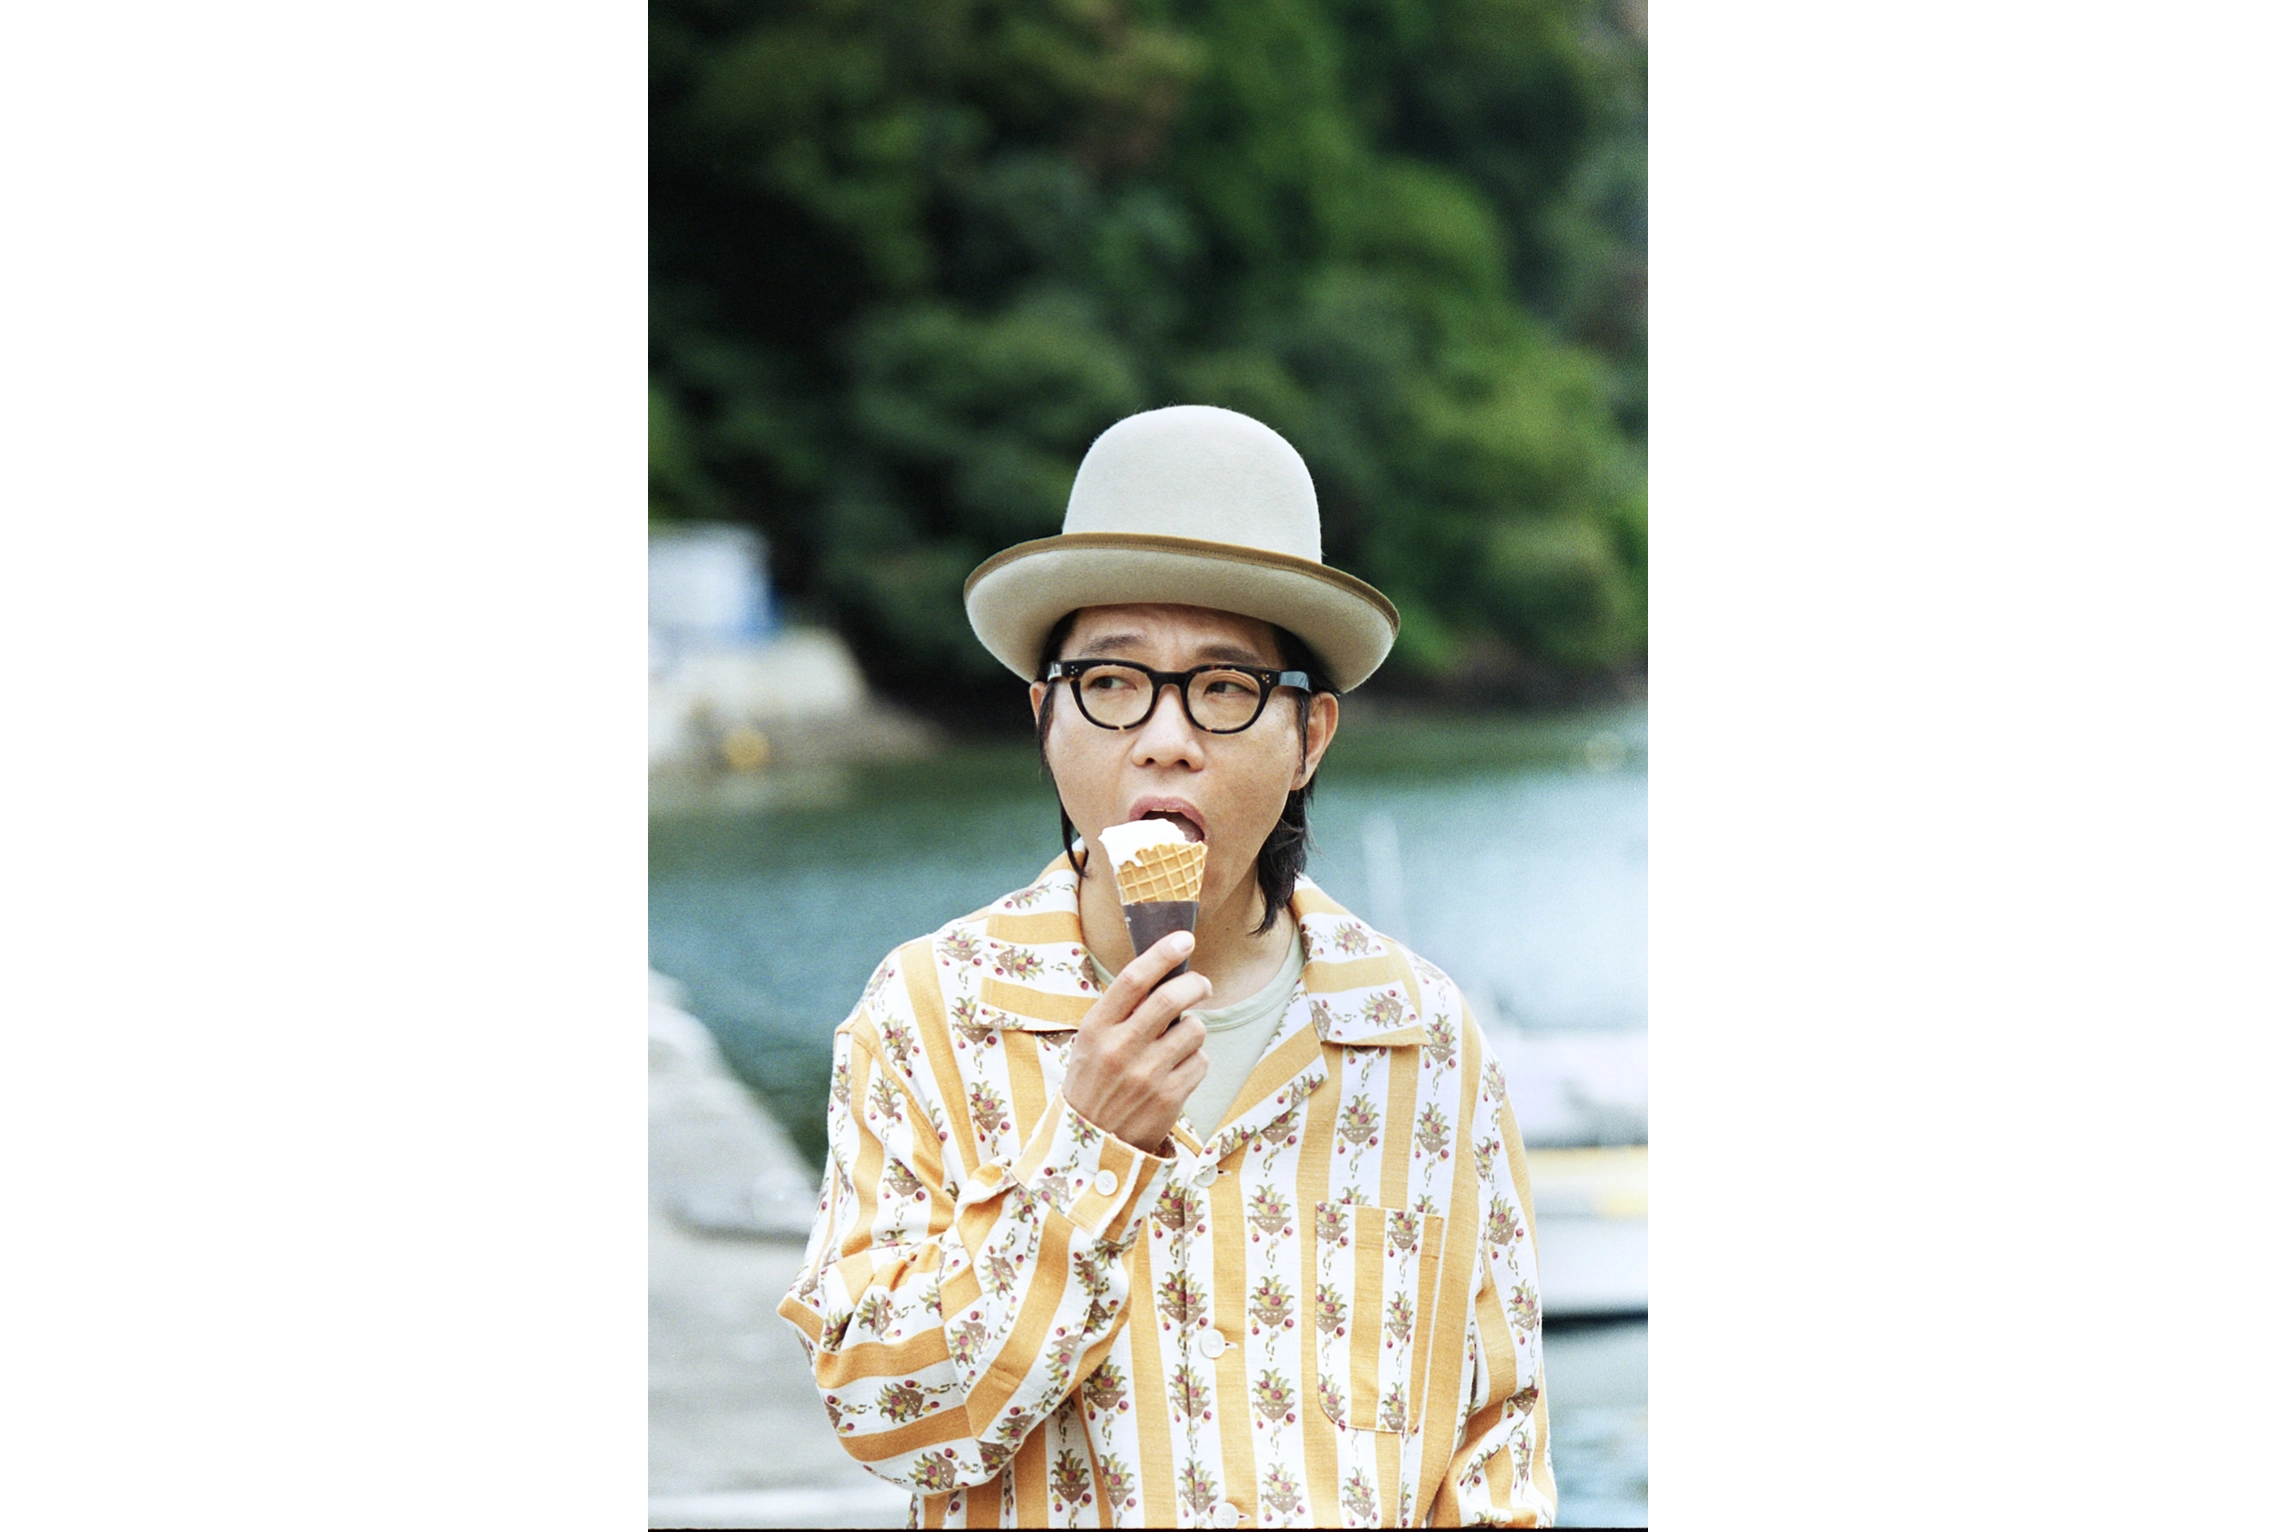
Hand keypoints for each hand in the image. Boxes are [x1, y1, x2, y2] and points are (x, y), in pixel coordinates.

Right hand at [1060, 931, 1211, 1153]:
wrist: (1090, 1145)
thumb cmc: (1092, 1083)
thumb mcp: (1090, 1042)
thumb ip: (1120, 1012)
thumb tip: (1165, 975)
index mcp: (1096, 1029)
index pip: (1134, 979)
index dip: (1163, 953)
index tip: (1184, 938)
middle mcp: (1120, 1049)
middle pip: (1172, 998)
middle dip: (1195, 984)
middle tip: (1201, 985)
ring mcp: (1147, 1074)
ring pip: (1194, 1030)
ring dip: (1193, 1030)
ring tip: (1177, 1044)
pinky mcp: (1169, 1098)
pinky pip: (1201, 1062)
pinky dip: (1196, 1061)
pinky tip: (1177, 1071)